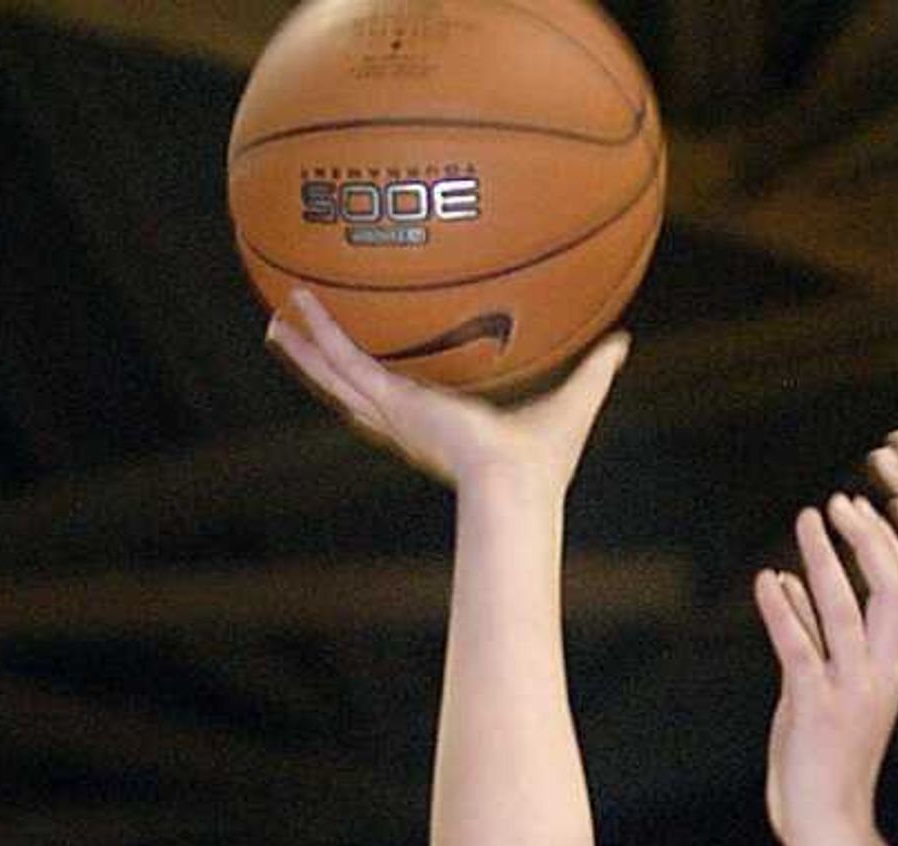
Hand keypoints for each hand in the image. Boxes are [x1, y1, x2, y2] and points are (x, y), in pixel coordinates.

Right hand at [264, 287, 627, 500]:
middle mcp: (409, 424)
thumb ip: (594, 371)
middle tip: (294, 333)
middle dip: (324, 363)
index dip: (380, 381)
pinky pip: (346, 363)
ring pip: (337, 376)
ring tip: (274, 319)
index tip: (365, 360)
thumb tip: (624, 342)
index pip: (400, 401)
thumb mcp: (572, 402)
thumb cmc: (544, 465)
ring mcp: (395, 416)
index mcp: (439, 427)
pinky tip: (296, 309)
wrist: (518, 485)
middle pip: (353, 389)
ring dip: (306, 349)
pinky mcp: (392, 406)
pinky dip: (320, 337)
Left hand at [754, 494, 897, 845]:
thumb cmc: (827, 762)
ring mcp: (849, 691)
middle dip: (867, 540)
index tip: (860, 508)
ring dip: (825, 560)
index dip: (884, 545)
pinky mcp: (814, 708)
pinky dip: (781, 610)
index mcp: (891, 669)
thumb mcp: (821, 690)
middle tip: (840, 503)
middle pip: (892, 591)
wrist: (830, 826)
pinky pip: (799, 647)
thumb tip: (788, 582)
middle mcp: (879, 675)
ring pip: (845, 610)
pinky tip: (766, 581)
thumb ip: (810, 636)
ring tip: (808, 520)